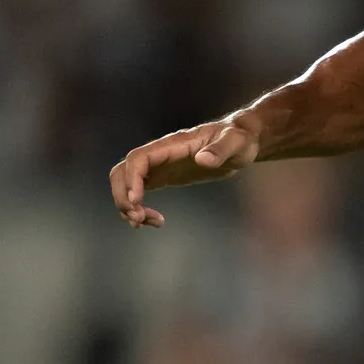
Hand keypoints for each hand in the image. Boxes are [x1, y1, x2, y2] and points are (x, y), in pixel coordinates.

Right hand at [107, 116, 260, 227]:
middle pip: (123, 171)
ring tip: (146, 223)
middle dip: (123, 196)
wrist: (240, 141)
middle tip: (138, 219)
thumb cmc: (238, 139)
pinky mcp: (164, 176)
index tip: (136, 201)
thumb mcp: (235, 143)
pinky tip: (153, 221)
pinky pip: (139, 190)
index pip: (138, 159)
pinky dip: (138, 206)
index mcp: (172, 145)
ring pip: (127, 182)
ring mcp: (160, 165)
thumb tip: (203, 159)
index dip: (132, 179)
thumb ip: (220, 150)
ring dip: (128, 204)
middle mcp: (159, 154)